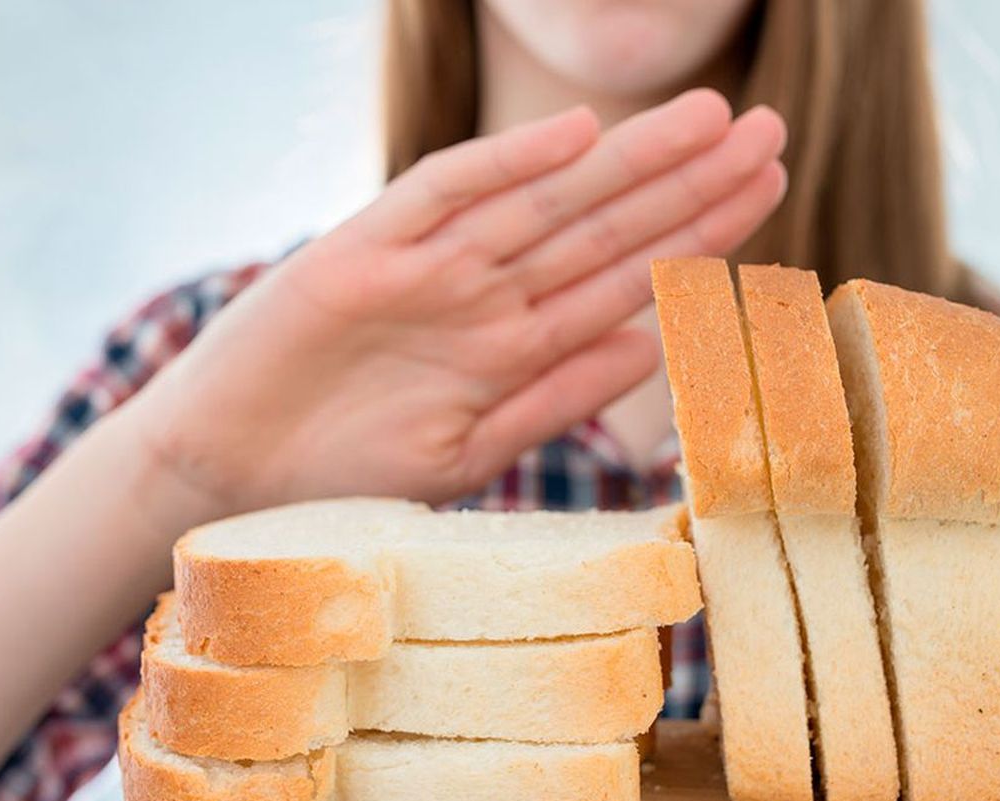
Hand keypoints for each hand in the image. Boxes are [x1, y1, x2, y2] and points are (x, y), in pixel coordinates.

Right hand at [126, 89, 785, 516]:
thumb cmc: (343, 475)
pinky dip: (502, 167)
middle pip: (603, 226)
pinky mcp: (359, 253)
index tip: (770, 193)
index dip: (699, 233)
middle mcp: (483, 294)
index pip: (626, 276)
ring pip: (544, 202)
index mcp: (514, 342)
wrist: (227, 478)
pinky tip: (573, 136)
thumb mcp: (467, 451)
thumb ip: (553, 399)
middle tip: (771, 130)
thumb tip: (649, 347)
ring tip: (709, 122)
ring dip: (625, 164)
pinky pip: (441, 199)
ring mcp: (426, 268)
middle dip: (687, 181)